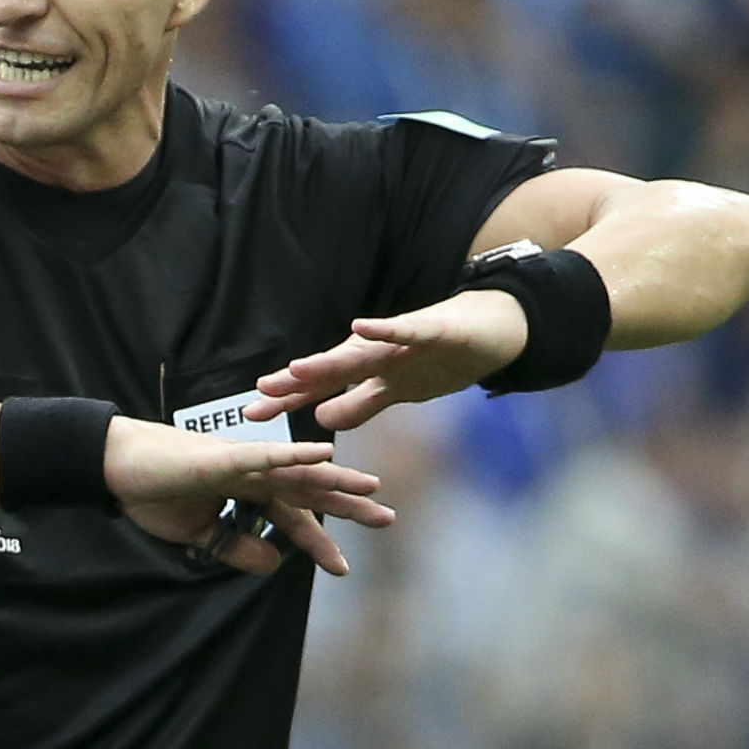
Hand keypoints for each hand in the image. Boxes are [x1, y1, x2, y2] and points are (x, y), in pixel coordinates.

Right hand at [102, 418, 394, 576]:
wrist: (115, 467)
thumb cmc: (151, 493)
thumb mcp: (198, 535)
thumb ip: (236, 548)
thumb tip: (274, 566)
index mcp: (246, 490)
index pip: (292, 518)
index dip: (317, 543)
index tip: (342, 569)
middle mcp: (251, 471)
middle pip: (308, 490)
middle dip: (347, 504)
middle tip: (387, 518)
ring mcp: (241, 461)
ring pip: (297, 471)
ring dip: (336, 478)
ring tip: (372, 487)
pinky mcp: (225, 457)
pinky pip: (266, 456)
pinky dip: (295, 456)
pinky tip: (324, 453)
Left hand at [244, 289, 526, 430]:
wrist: (497, 327)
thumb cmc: (442, 357)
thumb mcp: (397, 392)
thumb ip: (360, 405)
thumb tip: (321, 422)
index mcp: (368, 368)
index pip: (321, 386)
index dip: (288, 399)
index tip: (251, 415)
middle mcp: (377, 351)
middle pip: (331, 370)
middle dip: (296, 383)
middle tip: (261, 392)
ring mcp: (404, 340)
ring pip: (362, 352)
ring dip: (330, 360)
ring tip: (297, 368)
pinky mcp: (435, 330)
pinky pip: (407, 331)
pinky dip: (386, 330)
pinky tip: (363, 326)